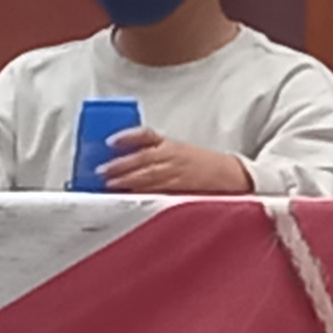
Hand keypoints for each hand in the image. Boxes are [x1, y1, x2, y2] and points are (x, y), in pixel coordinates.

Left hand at [99, 127, 251, 194]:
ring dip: (128, 181)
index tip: (111, 141)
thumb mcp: (175, 150)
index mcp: (169, 144)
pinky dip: (144, 194)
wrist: (230, 174)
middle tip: (102, 170)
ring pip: (150, 177)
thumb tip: (116, 159)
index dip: (128, 136)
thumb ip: (150, 153)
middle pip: (144, 158)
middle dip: (121, 165)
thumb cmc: (197, 162)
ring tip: (110, 184)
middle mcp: (173, 156)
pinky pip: (161, 191)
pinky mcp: (183, 190)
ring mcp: (178, 174)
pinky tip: (130, 196)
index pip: (146, 135)